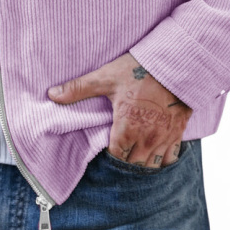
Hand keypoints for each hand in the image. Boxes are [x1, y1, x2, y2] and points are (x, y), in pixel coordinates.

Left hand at [48, 52, 192, 166]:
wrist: (176, 63)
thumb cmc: (139, 70)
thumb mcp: (106, 77)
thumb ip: (79, 88)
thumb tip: (52, 94)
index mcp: (126, 129)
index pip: (115, 157)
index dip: (109, 156)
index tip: (105, 150)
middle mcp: (146, 139)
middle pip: (132, 165)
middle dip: (124, 161)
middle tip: (118, 153)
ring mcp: (164, 138)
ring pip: (152, 166)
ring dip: (142, 164)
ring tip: (134, 155)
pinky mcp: (178, 132)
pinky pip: (170, 158)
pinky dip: (162, 160)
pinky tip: (154, 153)